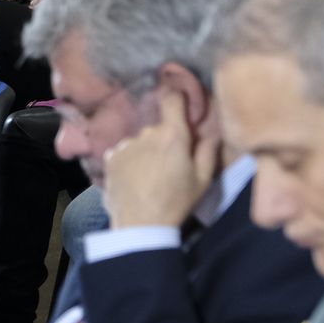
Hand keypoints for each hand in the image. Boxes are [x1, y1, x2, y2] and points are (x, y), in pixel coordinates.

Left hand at [101, 88, 219, 228]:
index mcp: (173, 134)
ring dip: (146, 151)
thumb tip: (213, 132)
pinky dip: (130, 160)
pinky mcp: (110, 157)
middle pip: (158, 128)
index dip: (177, 97)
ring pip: (140, 141)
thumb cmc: (176, 202)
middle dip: (165, 139)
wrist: (140, 225)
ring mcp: (125, 144)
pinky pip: (124, 152)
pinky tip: (135, 179)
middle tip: (171, 163)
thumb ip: (209, 151)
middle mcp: (146, 133)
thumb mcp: (203, 180)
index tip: (181, 102)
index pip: (172, 99)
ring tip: (150, 176)